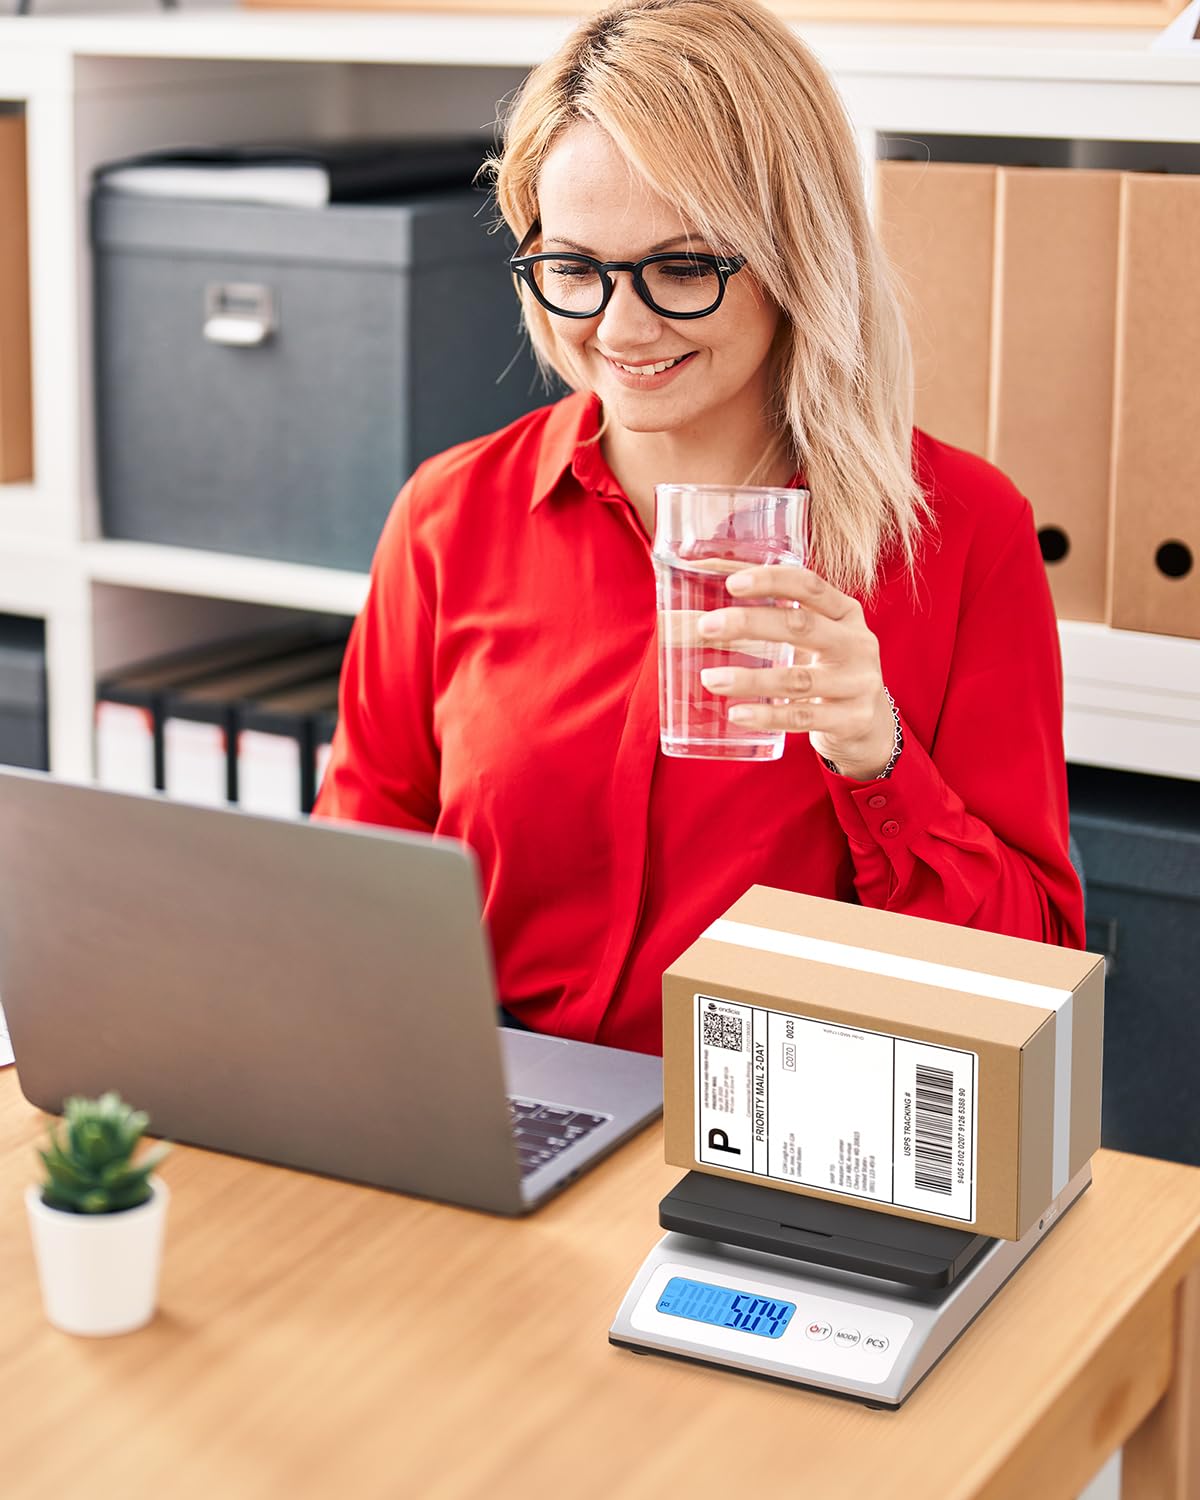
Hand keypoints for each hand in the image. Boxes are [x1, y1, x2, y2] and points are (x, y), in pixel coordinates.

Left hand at [696, 565, 895, 779]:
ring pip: (798, 678)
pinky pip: (803, 717)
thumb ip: (768, 622)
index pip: (810, 585)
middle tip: (706, 627)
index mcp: (845, 612)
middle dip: (750, 624)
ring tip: (710, 679)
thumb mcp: (812, 639)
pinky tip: (736, 714)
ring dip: (750, 679)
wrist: (870, 724)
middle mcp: (857, 643)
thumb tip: (690, 610)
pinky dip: (767, 716)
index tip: (733, 583)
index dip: (772, 580)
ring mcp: (858, 683)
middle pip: (801, 626)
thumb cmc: (826, 669)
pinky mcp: (851, 719)